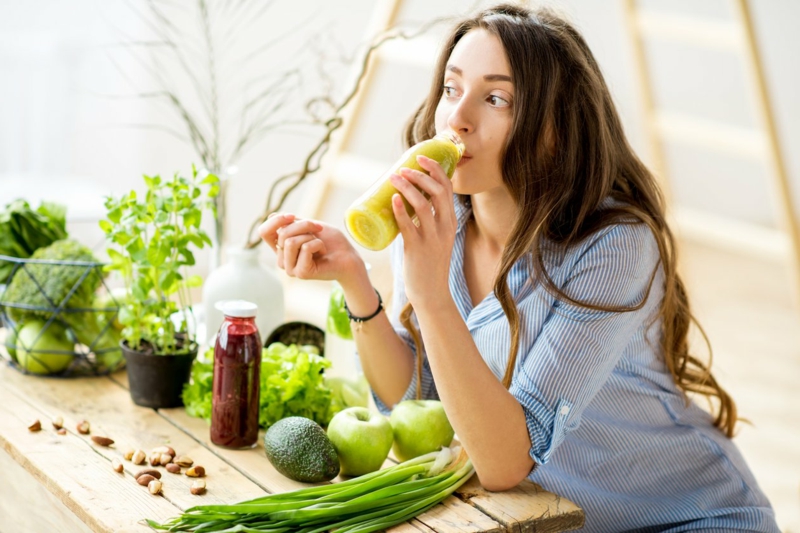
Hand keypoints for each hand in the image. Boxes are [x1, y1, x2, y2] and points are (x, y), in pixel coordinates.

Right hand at [258, 213, 362, 282]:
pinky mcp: (301, 273)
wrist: (348, 257)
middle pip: (282, 233)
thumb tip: (271, 216)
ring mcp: (290, 268)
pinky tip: (323, 253)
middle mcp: (282, 259)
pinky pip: (305, 248)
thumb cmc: (331, 242)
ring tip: (320, 244)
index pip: (264, 232)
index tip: (292, 216)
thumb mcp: (309, 226)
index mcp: (281, 248)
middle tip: (319, 230)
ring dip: (311, 236)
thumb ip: (291, 223)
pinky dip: (318, 244)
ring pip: (290, 241)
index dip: (276, 221)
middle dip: (304, 225)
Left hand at [390, 155, 457, 306]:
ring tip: (394, 178)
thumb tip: (403, 200)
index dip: (435, 169)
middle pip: (438, 192)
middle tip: (403, 168)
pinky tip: (393, 199)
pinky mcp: (418, 249)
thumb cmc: (428, 263)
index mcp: (450, 222)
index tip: (420, 157)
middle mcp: (445, 227)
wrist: (431, 293)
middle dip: (421, 175)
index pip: (447, 188)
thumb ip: (424, 220)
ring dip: (408, 188)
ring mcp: (432, 239)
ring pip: (423, 206)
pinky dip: (401, 211)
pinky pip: (409, 226)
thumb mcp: (434, 237)